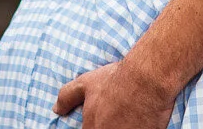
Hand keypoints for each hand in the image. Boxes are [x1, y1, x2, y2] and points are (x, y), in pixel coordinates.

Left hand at [54, 59, 174, 127]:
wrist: (146, 79)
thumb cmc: (115, 81)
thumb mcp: (86, 83)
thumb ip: (67, 97)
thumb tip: (56, 109)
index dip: (95, 125)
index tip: (104, 120)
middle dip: (112, 125)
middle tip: (119, 117)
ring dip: (125, 126)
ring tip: (130, 118)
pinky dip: (140, 127)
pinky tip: (142, 119)